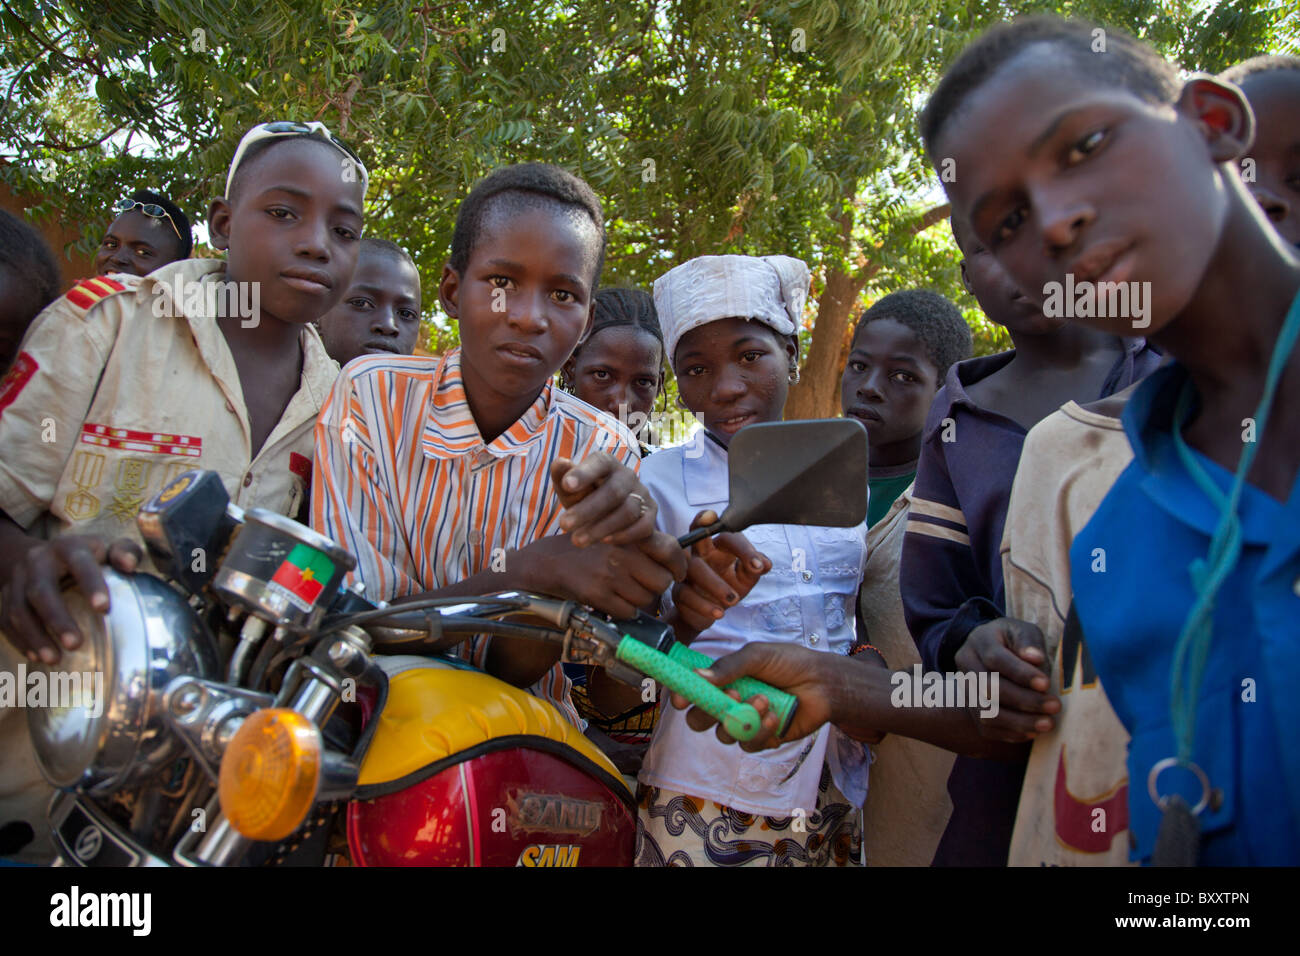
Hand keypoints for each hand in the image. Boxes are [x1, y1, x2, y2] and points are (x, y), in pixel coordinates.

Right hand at [0, 534, 141, 663]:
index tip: (103, 608)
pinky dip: (20, 640)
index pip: (79, 562)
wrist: (36, 554)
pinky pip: (5, 620)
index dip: (91, 584)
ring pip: (18, 609)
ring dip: (35, 636)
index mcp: (68, 547)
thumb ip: (124, 552)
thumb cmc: (83, 557)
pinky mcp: (5, 596)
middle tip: (75, 644)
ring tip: (54, 659)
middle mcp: (37, 561)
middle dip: (57, 619)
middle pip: (41, 590)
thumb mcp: (106, 548)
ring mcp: (17, 579)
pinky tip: (36, 657)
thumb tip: (130, 565)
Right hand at [524, 533, 682, 618]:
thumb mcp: (614, 536)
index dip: (678, 567)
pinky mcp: (596, 593)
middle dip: (656, 588)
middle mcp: (622, 553)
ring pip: (645, 600)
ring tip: (624, 592)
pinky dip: (623, 611)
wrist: (547, 562)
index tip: (677, 574)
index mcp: (628, 536)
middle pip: (662, 582)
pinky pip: (626, 612)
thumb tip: (679, 562)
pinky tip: (612, 601)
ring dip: (638, 601)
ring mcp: (609, 574)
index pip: (671, 550)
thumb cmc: (587, 550)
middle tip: (644, 585)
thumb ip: (644, 545)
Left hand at [551, 454, 655, 546]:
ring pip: (627, 511)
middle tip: (564, 525)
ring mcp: (642, 494)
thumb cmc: (584, 498)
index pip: (599, 463)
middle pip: (613, 491)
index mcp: (607, 463)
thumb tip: (559, 463)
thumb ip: (563, 477)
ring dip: (601, 528)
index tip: (567, 485)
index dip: (584, 473)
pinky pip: (643, 526)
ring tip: (578, 540)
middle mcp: (627, 475)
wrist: (608, 517)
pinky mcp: (650, 514)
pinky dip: (624, 535)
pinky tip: (605, 542)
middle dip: (587, 510)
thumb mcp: (570, 490)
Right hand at [671, 510, 769, 633]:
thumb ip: (754, 569)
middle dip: (703, 525)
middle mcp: (700, 554)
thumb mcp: (745, 579)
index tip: (759, 565)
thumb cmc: (728, 587)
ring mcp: (686, 571)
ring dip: (716, 584)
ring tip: (734, 600)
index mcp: (718, 547)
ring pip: (695, 568)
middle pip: (698, 533)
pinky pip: (687, 594)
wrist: (709, 614)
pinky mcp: (679, 592)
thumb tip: (765, 564)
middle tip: (718, 529)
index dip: (743, 548)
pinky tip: (719, 613)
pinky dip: (704, 605)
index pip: (728, 537)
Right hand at [671, 642, 839, 751]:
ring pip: (723, 734)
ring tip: (764, 700)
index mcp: (723, 679)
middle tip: (729, 698)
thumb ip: (728, 667)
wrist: (824, 683)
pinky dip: (759, 731)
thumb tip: (698, 676)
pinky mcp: (762, 738)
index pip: (692, 690)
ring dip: (741, 719)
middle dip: (708, 712)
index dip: (681, 696)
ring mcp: (744, 722)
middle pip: (699, 719)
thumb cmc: (790, 663)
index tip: (679, 699)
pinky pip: (748, 744)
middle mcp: (729, 702)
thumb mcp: (758, 656)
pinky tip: (774, 717)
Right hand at [953, 617, 1058, 742]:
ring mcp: (965, 689)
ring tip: (1047, 723)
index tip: (1046, 684)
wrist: (993, 652)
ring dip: (1019, 722)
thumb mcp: (1024, 631)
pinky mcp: (971, 709)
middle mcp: (966, 664)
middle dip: (1024, 700)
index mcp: (980, 640)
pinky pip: (987, 728)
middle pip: (988, 688)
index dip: (1020, 673)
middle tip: (1054, 706)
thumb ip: (1029, 642)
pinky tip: (1033, 731)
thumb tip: (1035, 659)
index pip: (995, 659)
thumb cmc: (1015, 642)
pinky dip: (1011, 733)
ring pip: (986, 712)